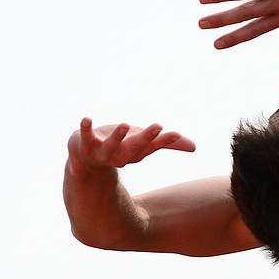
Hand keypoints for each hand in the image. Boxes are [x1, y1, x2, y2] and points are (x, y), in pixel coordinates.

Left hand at [67, 118, 195, 175]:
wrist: (86, 159)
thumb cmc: (119, 147)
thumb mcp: (143, 143)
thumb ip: (166, 144)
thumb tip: (194, 147)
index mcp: (136, 154)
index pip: (152, 147)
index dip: (164, 140)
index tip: (175, 132)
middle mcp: (120, 156)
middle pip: (134, 148)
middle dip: (146, 138)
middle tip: (158, 125)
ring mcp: (102, 153)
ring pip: (111, 146)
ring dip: (117, 137)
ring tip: (124, 124)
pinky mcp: (84, 145)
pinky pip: (84, 137)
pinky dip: (85, 129)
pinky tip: (86, 119)